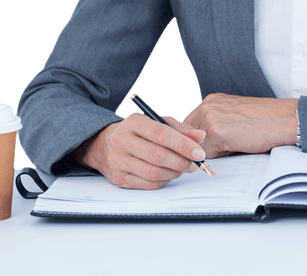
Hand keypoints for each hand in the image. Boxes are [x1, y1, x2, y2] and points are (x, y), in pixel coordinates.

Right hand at [77, 113, 206, 189]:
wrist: (105, 145)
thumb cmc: (138, 133)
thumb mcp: (157, 123)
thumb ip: (180, 129)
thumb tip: (200, 137)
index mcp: (133, 122)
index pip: (162, 134)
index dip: (183, 145)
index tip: (199, 152)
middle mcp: (122, 140)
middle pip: (158, 156)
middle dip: (182, 162)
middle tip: (194, 164)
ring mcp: (118, 161)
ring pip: (154, 172)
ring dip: (174, 173)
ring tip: (183, 168)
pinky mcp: (118, 178)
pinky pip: (148, 184)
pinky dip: (164, 181)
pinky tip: (168, 174)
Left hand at [184, 93, 298, 158]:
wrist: (283, 119)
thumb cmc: (264, 119)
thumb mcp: (233, 113)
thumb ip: (215, 121)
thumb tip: (200, 142)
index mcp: (211, 100)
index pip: (188, 125)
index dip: (196, 139)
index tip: (203, 145)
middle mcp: (207, 106)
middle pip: (189, 137)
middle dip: (200, 146)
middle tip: (222, 147)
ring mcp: (210, 119)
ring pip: (197, 147)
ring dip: (211, 151)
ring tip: (233, 143)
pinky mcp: (217, 133)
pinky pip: (208, 155)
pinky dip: (220, 156)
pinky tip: (237, 146)